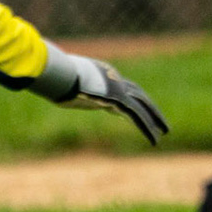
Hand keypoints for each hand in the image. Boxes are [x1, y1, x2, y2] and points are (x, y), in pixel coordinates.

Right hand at [48, 53, 169, 144]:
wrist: (61, 72)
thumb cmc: (54, 75)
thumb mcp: (58, 78)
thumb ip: (59, 81)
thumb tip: (46, 82)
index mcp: (103, 73)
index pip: (122, 86)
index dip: (131, 94)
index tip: (137, 103)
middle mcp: (115, 80)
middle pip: (138, 94)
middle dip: (150, 106)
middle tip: (161, 119)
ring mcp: (119, 90)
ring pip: (142, 107)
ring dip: (155, 120)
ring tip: (165, 132)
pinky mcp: (119, 102)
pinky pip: (137, 117)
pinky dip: (147, 128)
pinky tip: (155, 139)